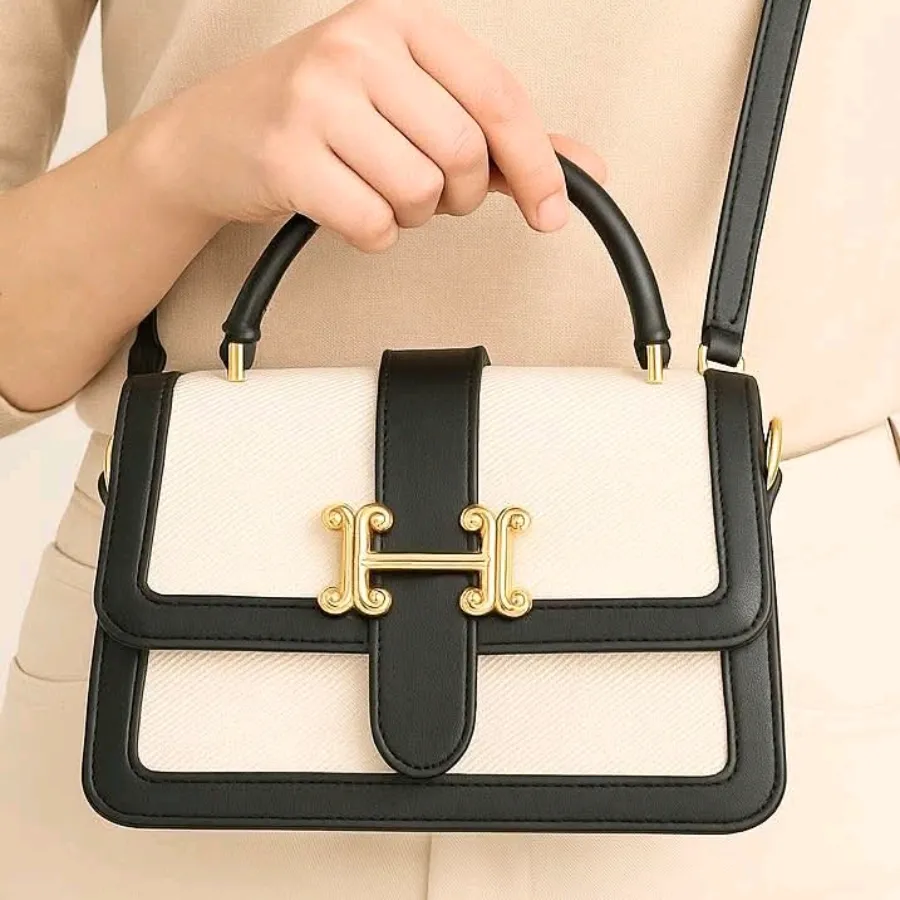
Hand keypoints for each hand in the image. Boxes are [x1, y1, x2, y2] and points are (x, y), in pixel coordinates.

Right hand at [134, 0, 606, 251]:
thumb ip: (499, 133)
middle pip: (463, 155)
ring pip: (420, 195)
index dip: (537, 165)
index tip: (552, 210)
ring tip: (375, 188)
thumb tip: (583, 166)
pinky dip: (372, 234)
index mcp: (401, 20)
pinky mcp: (287, 155)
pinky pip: (373, 225)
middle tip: (427, 189)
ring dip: (411, 215)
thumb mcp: (410, 101)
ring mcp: (317, 98)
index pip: (498, 97)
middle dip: (457, 195)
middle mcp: (359, 46)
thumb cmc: (319, 116)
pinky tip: (346, 206)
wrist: (212, 135)